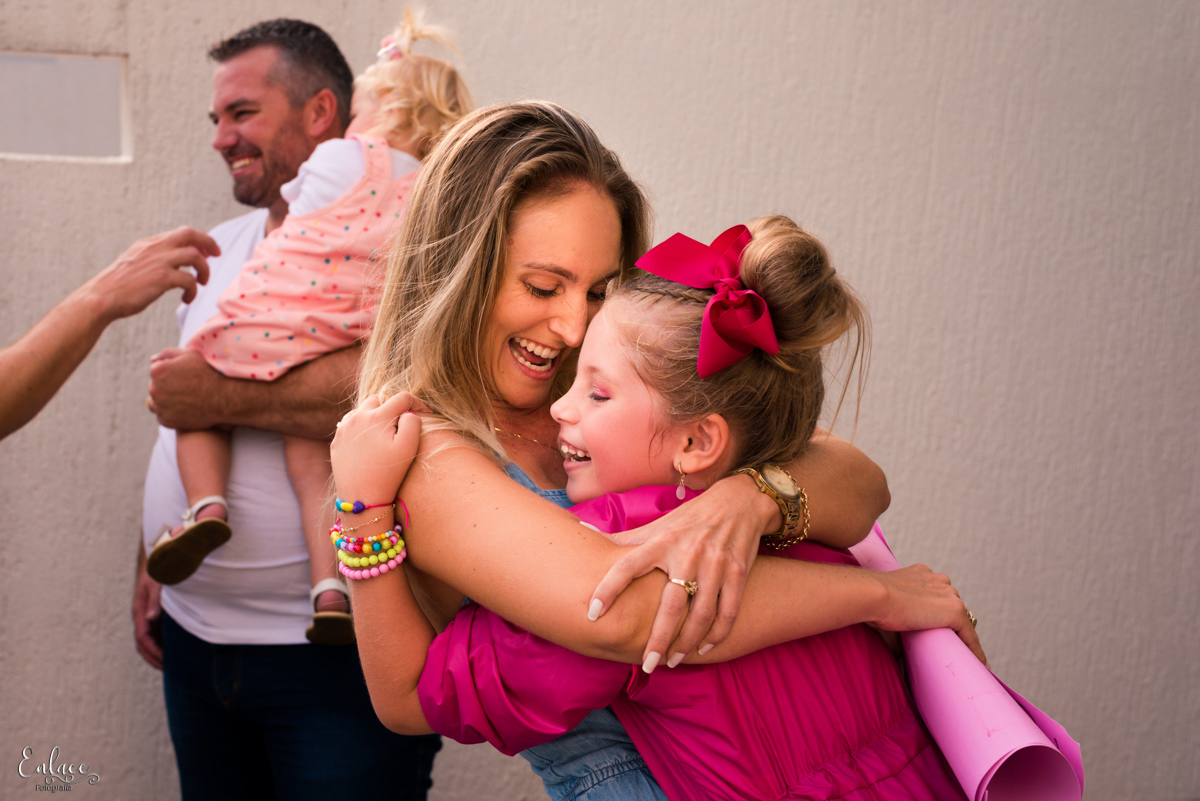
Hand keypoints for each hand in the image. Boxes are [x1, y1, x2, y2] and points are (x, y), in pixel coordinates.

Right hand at [87, 227, 218, 321]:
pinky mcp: (160, 278)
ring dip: (204, 270)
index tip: (207, 252)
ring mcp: (158, 262)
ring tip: (202, 283)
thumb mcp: (135, 263)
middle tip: (216, 256)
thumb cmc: (117, 287)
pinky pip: (189, 280)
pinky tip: (187, 299)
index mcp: (148, 244)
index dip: (199, 240)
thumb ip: (154, 259)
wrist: (101, 298)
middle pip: (190, 235)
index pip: (181, 233)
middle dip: (209, 243)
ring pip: (195, 256)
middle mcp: (154, 248)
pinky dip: (193, 290)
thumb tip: (176, 262)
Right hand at [132, 550, 163, 669]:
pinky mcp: (155, 613)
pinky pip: (157, 633)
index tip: (165, 662)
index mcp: (140, 610)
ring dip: (158, 653)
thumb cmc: (159, 569)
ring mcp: (147, 615)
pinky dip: (163, 644)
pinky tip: (175, 650)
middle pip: (143, 644)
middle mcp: (142, 615)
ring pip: (149, 640)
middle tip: (169, 670)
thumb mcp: (157, 583)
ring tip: (172, 665)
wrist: (160, 557)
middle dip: (154, 658)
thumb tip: (150, 619)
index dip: (153, 652)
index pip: (143, 638)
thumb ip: (154, 600)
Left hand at [147, 348, 225, 429]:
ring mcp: (160, 407)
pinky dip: (172, 414)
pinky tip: (186, 409)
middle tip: (188, 388)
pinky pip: (163, 416)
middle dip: (166, 386)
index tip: (185, 375)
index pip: (156, 371)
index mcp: (157, 371)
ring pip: (157, 402)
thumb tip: (151, 360)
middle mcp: (155, 389)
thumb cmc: (209, 373)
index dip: (171, 372)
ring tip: (187, 398)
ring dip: (167, 401)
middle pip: (155, 387)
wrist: (225, 397)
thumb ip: (167, 353)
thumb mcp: (190, 354)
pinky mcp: (166, 421)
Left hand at [331, 392, 422, 504]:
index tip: (425, 414)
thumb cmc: (389, 474)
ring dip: (375, 415)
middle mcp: (358, 417)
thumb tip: (408, 412)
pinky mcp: (336, 441)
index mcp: (378, 416)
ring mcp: (344, 428)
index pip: (402, 398)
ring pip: (362, 410)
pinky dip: (361, 426)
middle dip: (392, 407)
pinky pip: (349, 424)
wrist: (361, 498)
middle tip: (402, 423)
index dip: (417, 403)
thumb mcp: (408, 447)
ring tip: (385, 431)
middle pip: (379, 399)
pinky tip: (368, 440)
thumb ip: (413, 422)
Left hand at [591, 475, 773, 669]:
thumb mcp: (658, 525)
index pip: (628, 565)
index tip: (591, 613)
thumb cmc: (690, 519)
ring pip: (702, 614)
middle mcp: (688, 553)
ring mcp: (715, 565)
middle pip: (671, 605)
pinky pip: (728, 611)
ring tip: (672, 661)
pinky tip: (703, 649)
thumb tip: (582, 531)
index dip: (608, 588)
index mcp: (662, 541)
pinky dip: (717, 635)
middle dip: (659, 639)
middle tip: (646, 664)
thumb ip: (624, 538)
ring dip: (686, 643)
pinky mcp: (738, 573)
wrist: (740, 502)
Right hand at [872, 564, 987, 665]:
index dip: (934, 610)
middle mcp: (936, 579)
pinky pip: (969, 635)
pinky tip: (978, 664)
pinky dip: (974, 650)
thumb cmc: (869, 603)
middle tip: (945, 644)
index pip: (936, 592)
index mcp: (919, 573)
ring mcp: (948, 594)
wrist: (872, 595)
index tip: (933, 625)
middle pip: (950, 603)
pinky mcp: (954, 611)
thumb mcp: (886, 607)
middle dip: (947, 620)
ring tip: (961, 656)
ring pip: (960, 619)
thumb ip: (896, 621)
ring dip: (959, 634)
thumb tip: (897, 654)